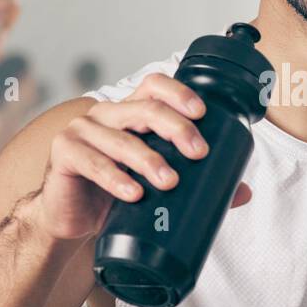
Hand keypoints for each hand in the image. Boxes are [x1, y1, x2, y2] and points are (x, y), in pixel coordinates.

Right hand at [36, 73, 250, 239]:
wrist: (70, 220)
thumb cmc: (113, 195)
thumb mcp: (155, 187)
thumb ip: (196, 184)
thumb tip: (242, 192)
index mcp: (130, 113)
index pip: (155, 86)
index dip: (179, 93)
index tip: (203, 113)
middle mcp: (106, 115)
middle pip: (145, 107)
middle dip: (176, 128)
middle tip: (198, 152)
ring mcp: (82, 131)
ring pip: (121, 138)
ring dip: (148, 160)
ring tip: (170, 181)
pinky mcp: (64, 154)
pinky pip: (93, 162)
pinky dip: (116, 178)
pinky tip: (133, 193)